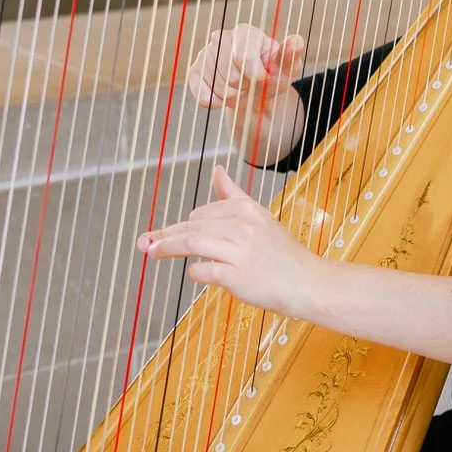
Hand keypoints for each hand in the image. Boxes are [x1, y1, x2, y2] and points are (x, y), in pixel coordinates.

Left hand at [138, 165, 327, 314]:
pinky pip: (205, 271)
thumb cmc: (281, 252)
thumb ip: (234, 194)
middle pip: (192, 227)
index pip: (201, 213)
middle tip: (144, 243)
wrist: (307, 282)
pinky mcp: (238, 277)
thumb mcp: (259, 216)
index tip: (159, 234)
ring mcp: (240, 251)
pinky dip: (195, 272)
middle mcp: (242, 226)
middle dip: (166, 236)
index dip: (179, 226)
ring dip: (167, 248)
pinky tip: (195, 273)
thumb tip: (216, 169)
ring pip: (192, 243)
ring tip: (151, 253)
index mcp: (246, 209)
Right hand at [186, 26, 306, 164]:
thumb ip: (290, 56)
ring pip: (219, 87)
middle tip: (253, 87)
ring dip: (234, 98)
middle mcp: (221, 38)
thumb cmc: (271, 74)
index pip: (244, 57)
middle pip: (232, 76)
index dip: (255, 77)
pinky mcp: (195, 70)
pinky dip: (216, 102)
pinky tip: (224, 100)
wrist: (254, 89)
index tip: (263, 81)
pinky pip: (202, 93)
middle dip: (246, 89)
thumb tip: (296, 40)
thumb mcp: (286, 68)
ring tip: (242, 91)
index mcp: (245, 32)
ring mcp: (205, 53)